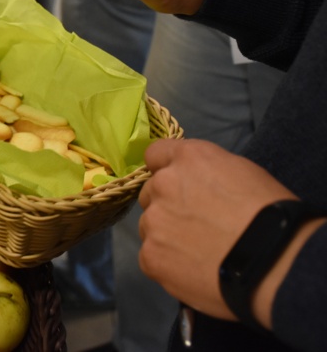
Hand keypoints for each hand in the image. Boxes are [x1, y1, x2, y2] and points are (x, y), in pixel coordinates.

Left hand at [137, 139, 307, 326]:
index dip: (166, 170)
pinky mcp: (150, 255)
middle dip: (167, 204)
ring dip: (166, 234)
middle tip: (195, 224)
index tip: (179, 185)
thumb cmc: (269, 215)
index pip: (156, 154)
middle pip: (151, 192)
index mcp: (188, 158)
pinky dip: (166, 262)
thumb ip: (205, 172)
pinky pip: (151, 255)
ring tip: (197, 252)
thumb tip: (195, 185)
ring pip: (149, 225)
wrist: (273, 263)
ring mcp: (153, 221)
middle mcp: (162, 184)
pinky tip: (192, 269)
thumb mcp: (242, 172)